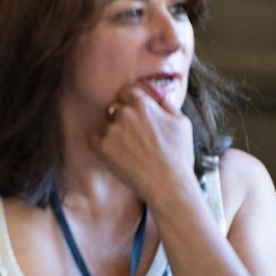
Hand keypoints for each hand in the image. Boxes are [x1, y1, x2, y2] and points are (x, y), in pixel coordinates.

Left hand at [89, 84, 196, 206]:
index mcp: (143, 105)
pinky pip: (93, 138)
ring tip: (129, 150)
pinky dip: (100, 144)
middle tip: (134, 137)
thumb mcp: (182, 123)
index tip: (133, 113)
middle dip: (122, 119)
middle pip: (115, 109)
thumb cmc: (178, 156)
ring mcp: (112, 130)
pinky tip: (115, 154)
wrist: (168, 184)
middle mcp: (125, 114)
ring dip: (112, 133)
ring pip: (105, 124)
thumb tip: (159, 95)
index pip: (126, 92)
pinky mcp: (102, 147)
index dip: (129, 101)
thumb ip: (167, 105)